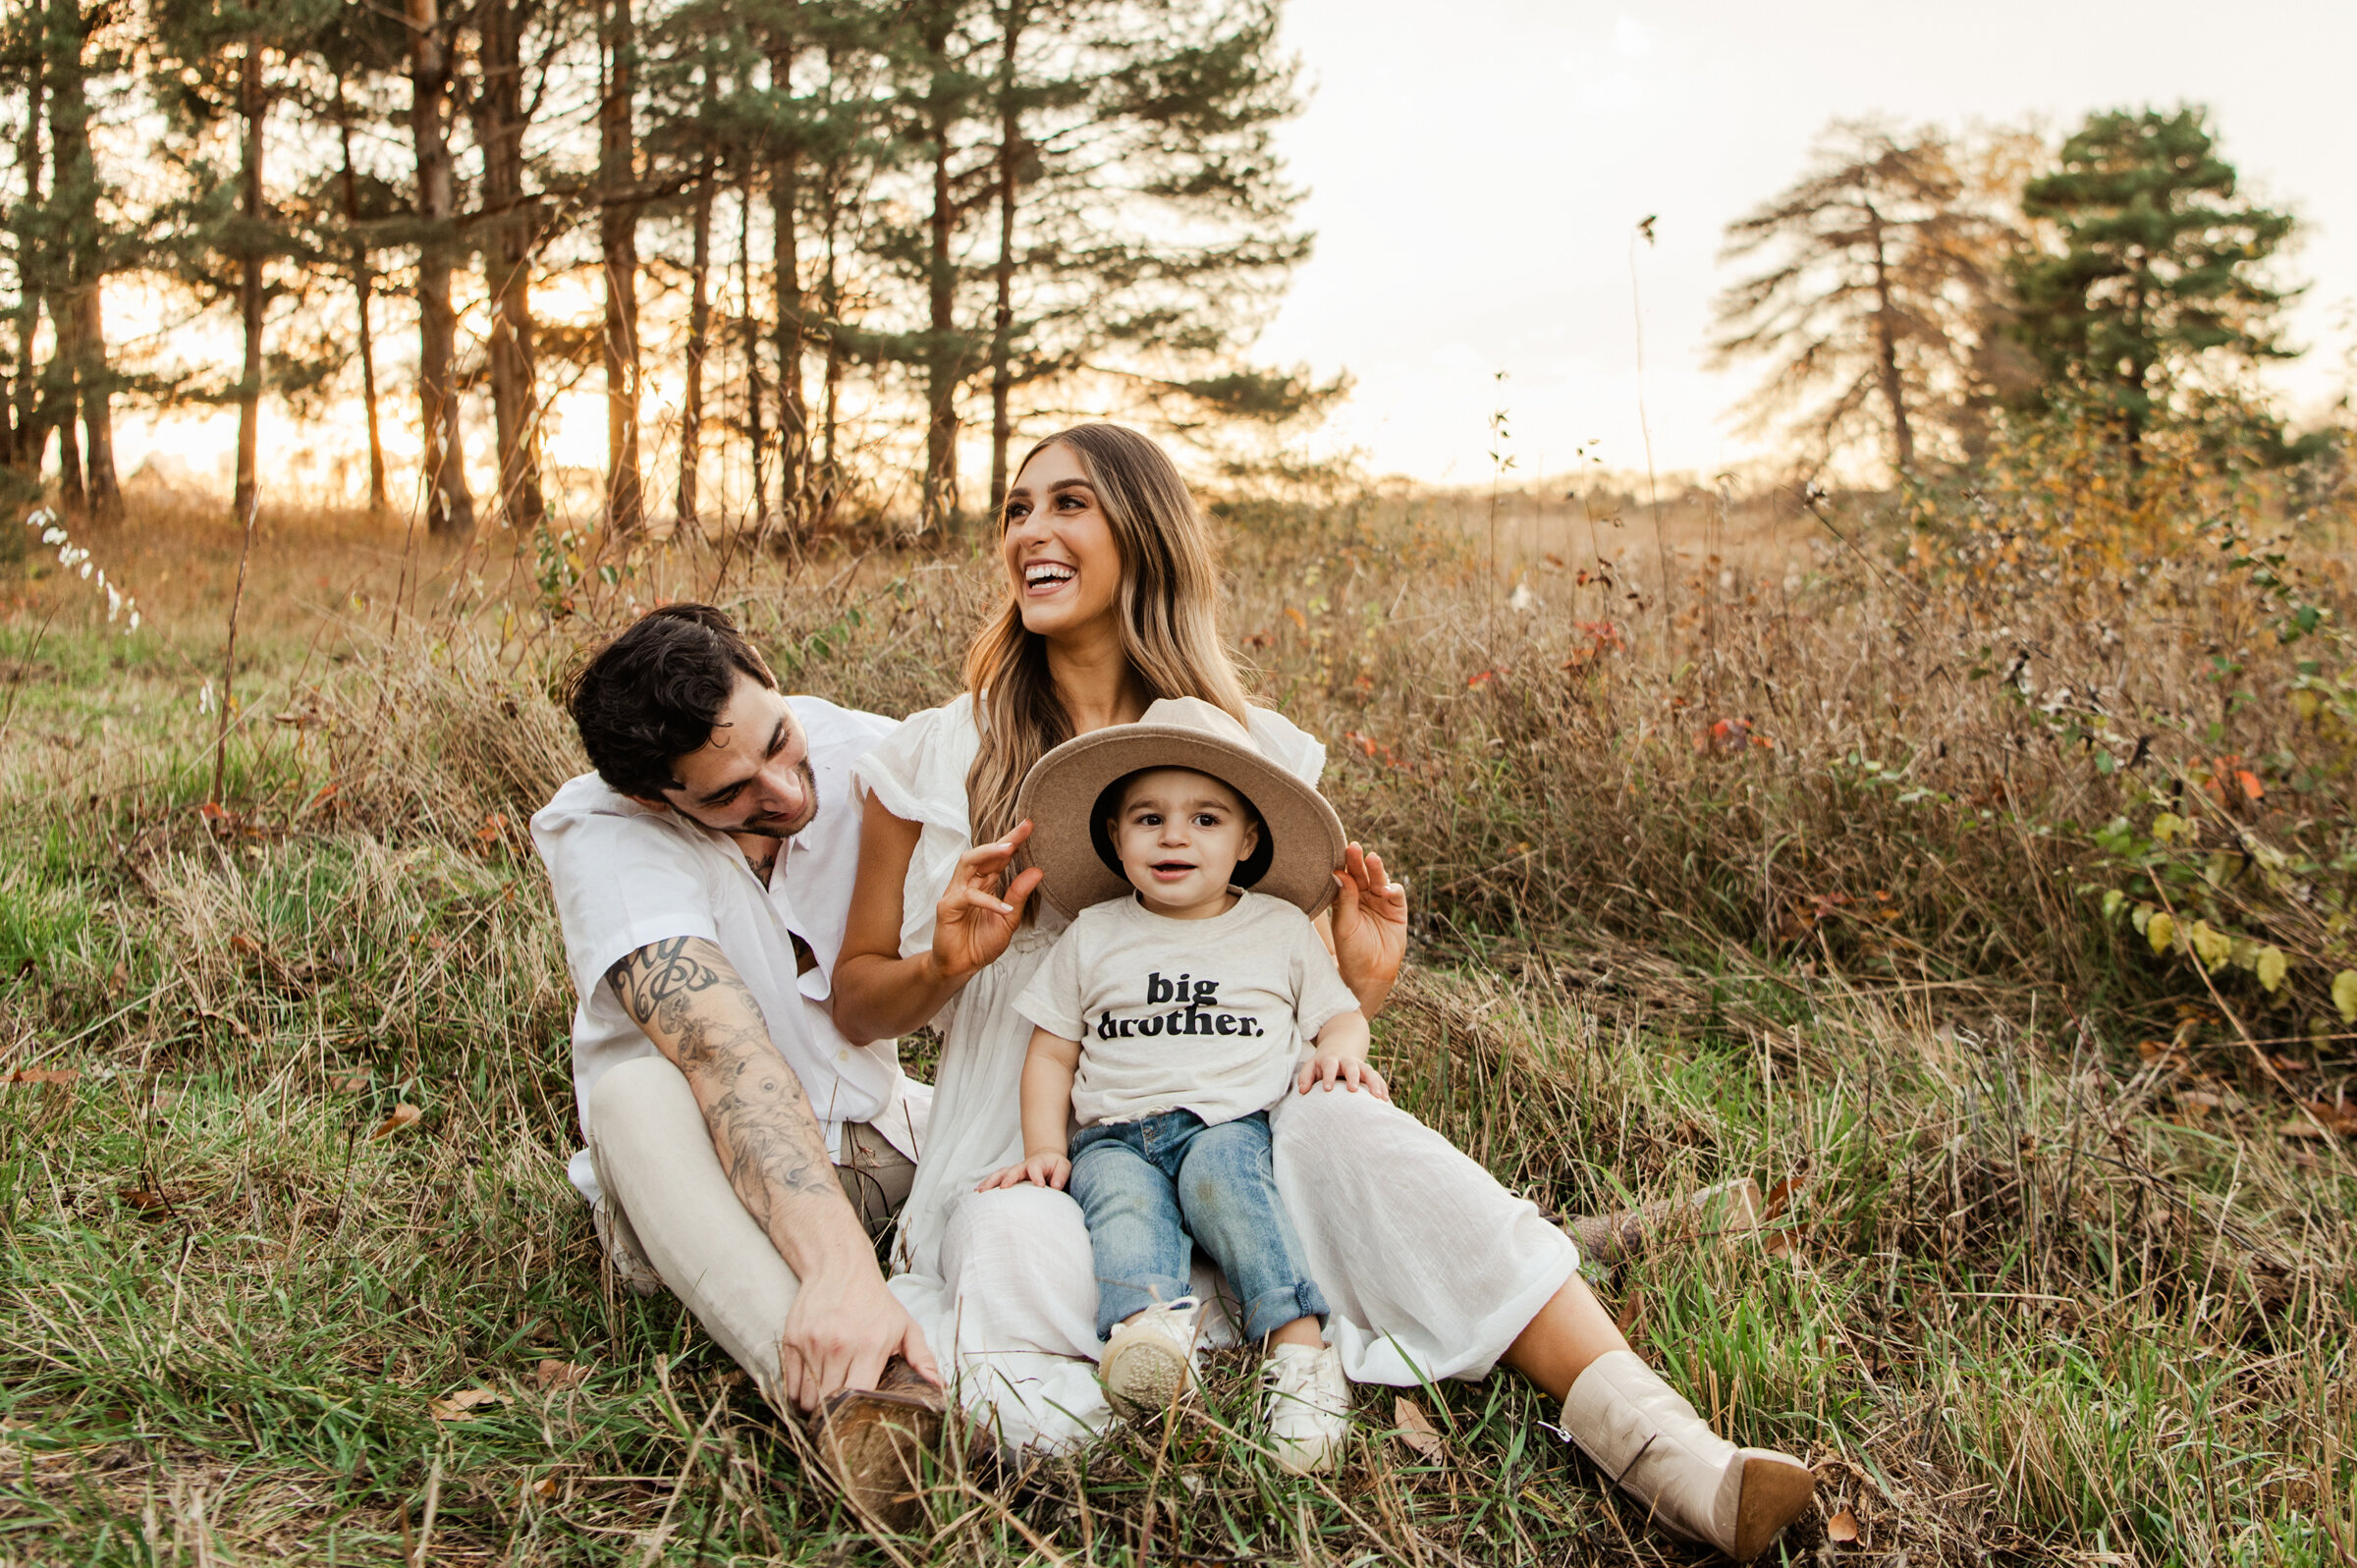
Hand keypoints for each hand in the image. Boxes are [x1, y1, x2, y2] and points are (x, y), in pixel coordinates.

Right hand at [776, 1262, 940, 1410]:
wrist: (838, 1267)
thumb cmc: (875, 1301)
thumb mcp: (904, 1325)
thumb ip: (921, 1357)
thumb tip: (936, 1385)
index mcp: (871, 1346)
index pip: (859, 1396)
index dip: (858, 1415)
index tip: (860, 1422)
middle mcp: (839, 1346)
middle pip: (829, 1403)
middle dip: (834, 1418)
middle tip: (840, 1422)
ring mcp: (813, 1344)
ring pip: (806, 1399)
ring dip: (814, 1410)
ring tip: (824, 1409)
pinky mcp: (792, 1341)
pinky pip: (790, 1385)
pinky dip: (797, 1396)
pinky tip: (809, 1395)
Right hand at [931, 819, 1045, 984]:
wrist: (962, 966)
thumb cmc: (981, 942)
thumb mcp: (1009, 919)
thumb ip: (1019, 895)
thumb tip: (1038, 871)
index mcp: (984, 883)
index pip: (998, 857)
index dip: (1013, 840)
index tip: (1030, 825)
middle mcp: (969, 883)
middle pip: (983, 853)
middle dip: (1003, 840)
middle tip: (1023, 829)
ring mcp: (956, 893)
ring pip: (967, 863)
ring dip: (988, 854)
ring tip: (1009, 850)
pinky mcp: (947, 907)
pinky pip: (967, 897)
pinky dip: (988, 901)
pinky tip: (1005, 909)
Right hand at [977, 1150, 1070, 1190]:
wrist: (1046, 1158)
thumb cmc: (1055, 1166)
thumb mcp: (1063, 1168)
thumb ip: (1060, 1176)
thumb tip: (1055, 1186)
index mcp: (1037, 1164)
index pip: (1035, 1168)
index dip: (1037, 1176)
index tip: (1039, 1186)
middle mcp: (1023, 1166)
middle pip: (1014, 1170)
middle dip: (1008, 1178)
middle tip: (1003, 1188)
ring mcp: (1013, 1171)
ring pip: (1000, 1174)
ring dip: (991, 1182)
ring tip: (981, 1191)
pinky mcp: (1008, 1177)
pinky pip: (995, 1179)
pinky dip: (986, 1184)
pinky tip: (977, 1192)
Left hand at [1296, 1048, 1388, 1098]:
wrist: (1340, 1049)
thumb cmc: (1323, 1064)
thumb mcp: (1312, 1066)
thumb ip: (1305, 1077)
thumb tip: (1303, 1091)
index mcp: (1331, 1060)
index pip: (1329, 1066)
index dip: (1328, 1076)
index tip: (1327, 1089)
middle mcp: (1348, 1062)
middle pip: (1352, 1067)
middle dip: (1353, 1077)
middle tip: (1353, 1090)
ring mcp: (1361, 1066)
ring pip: (1369, 1072)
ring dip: (1374, 1084)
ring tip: (1378, 1097)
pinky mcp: (1369, 1072)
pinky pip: (1378, 1079)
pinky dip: (1382, 1088)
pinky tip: (1385, 1100)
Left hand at [1331, 842, 1407, 1011]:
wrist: (1370, 974)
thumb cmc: (1351, 951)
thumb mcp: (1344, 925)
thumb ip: (1344, 899)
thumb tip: (1339, 873)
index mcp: (1345, 899)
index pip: (1344, 877)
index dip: (1343, 864)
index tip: (1339, 852)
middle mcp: (1363, 897)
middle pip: (1361, 875)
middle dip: (1358, 862)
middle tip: (1354, 848)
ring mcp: (1380, 902)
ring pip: (1378, 880)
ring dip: (1376, 869)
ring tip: (1372, 859)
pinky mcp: (1397, 909)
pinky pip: (1395, 893)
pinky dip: (1391, 889)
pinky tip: (1383, 890)